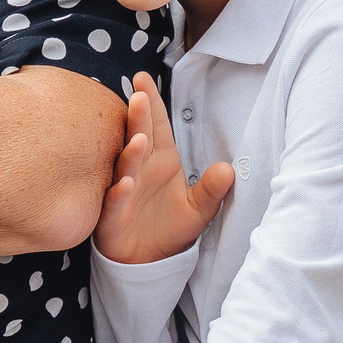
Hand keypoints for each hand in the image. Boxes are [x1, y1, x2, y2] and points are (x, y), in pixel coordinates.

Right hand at [93, 73, 231, 265]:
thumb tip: (229, 170)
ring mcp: (124, 189)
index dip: (152, 103)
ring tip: (139, 139)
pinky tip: (126, 183)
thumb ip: (212, 190)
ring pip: (125, 166)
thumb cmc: (169, 228)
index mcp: (161, 160)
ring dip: (131, 152)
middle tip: (139, 96)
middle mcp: (140, 169)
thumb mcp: (199, 210)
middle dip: (138, 117)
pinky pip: (115, 200)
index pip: (156, 126)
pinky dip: (120, 191)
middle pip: (139, 137)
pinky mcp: (113, 214)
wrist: (147, 262)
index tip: (143, 80)